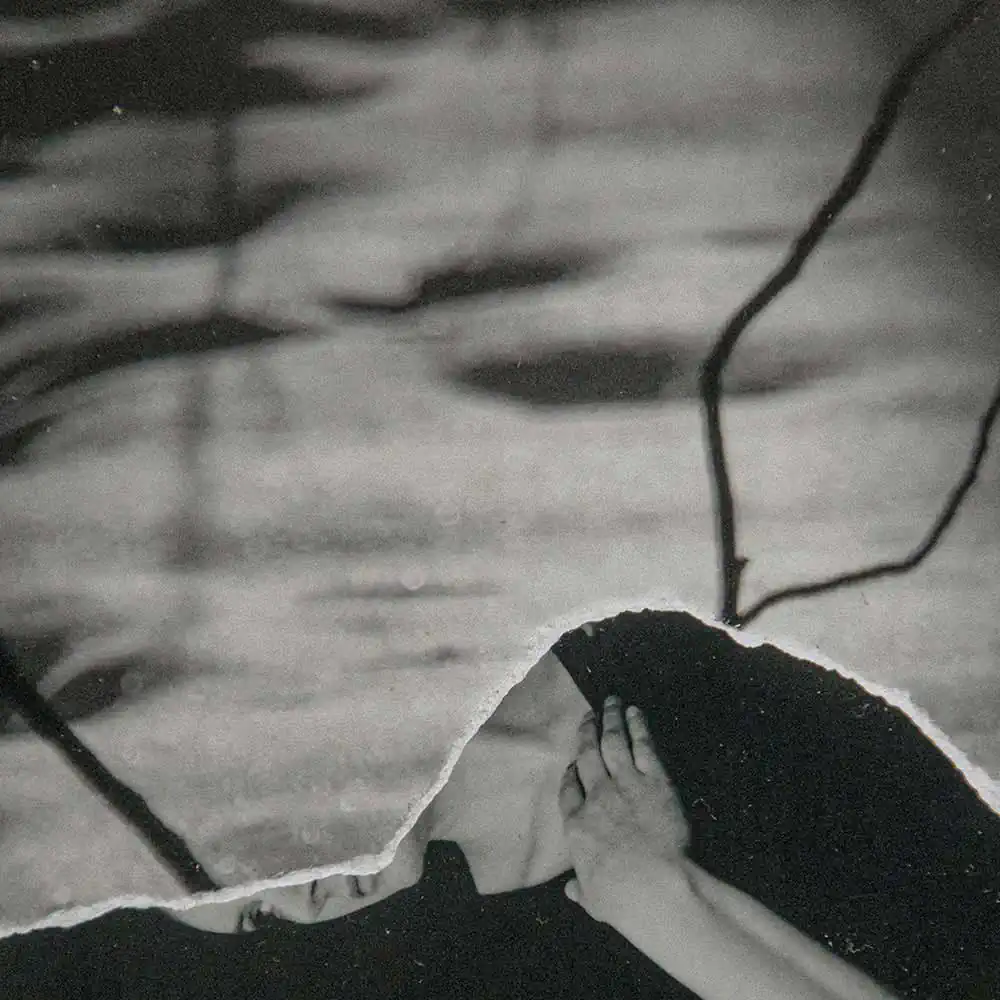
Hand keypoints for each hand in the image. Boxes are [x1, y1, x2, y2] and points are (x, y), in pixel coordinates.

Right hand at [558, 696, 690, 924]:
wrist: (654, 886)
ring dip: (610, 719)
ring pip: (612, 742)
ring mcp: (625, 784)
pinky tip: (634, 712)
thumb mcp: (593, 899)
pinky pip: (642, 745)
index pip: (568, 790)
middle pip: (587, 756)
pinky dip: (637, 726)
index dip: (570, 773)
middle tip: (587, 716)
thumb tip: (570, 891)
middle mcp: (596, 797)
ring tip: (610, 701)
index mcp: (577, 825)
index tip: (572, 763)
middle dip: (586, 733)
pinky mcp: (654, 780)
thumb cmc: (622, 899)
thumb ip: (581, 889)